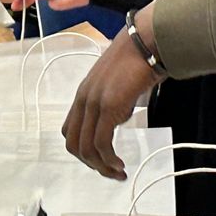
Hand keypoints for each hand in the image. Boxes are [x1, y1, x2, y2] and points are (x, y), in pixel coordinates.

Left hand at [62, 5, 165, 180]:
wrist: (146, 42)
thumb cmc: (137, 60)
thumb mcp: (118, 86)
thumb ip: (112, 104)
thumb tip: (116, 120)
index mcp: (83, 95)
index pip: (70, 131)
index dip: (83, 151)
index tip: (101, 160)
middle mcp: (83, 99)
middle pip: (73, 143)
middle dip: (90, 164)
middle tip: (110, 172)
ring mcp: (94, 102)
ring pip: (85, 147)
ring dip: (100, 166)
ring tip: (117, 172)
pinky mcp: (108, 106)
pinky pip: (101, 142)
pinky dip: (109, 159)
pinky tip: (120, 164)